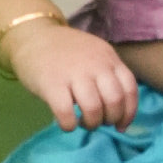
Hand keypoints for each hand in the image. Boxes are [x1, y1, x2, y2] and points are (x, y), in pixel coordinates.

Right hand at [3, 20, 138, 131]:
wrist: (33, 36)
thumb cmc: (66, 52)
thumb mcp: (95, 55)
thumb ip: (108, 75)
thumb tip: (119, 112)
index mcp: (109, 58)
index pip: (130, 90)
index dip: (129, 113)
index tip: (121, 125)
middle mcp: (95, 65)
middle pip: (115, 101)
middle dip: (110, 120)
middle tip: (100, 122)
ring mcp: (74, 74)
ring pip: (94, 109)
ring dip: (92, 124)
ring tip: (84, 122)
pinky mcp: (52, 84)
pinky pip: (67, 114)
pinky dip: (69, 125)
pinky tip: (67, 123)